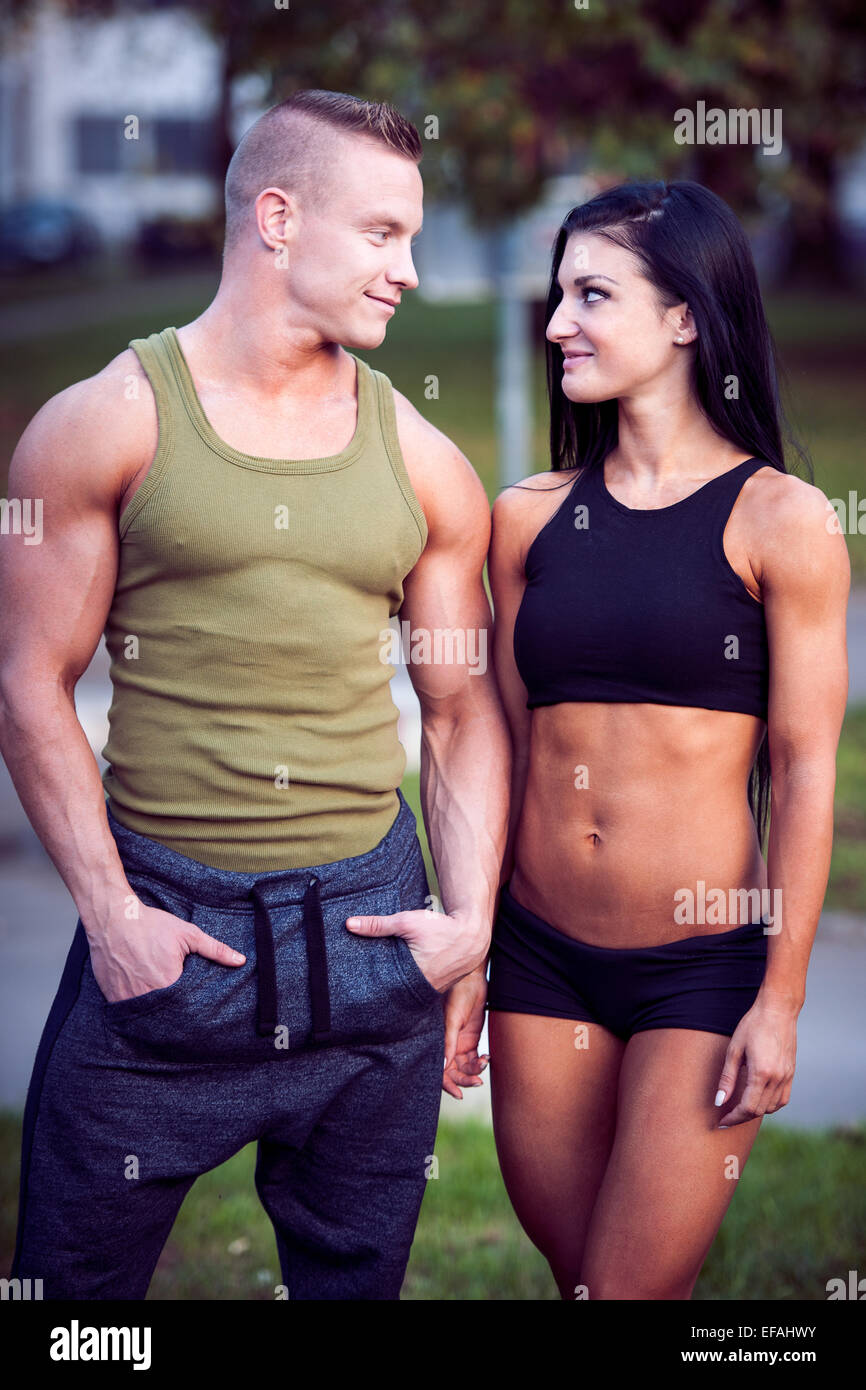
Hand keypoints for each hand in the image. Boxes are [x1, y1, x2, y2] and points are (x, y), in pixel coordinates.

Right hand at [86, 900, 245, 1003]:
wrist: (113, 919)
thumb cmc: (151, 925)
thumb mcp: (187, 934)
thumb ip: (215, 949)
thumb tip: (240, 961)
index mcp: (169, 983)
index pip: (186, 1006)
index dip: (191, 1007)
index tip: (195, 1006)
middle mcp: (148, 996)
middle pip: (166, 1013)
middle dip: (173, 1011)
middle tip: (177, 1004)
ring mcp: (127, 999)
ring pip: (146, 1014)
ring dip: (154, 1011)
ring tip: (159, 1002)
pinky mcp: (112, 997)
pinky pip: (127, 1010)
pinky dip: (135, 1007)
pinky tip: (140, 998)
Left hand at [345, 905, 486, 993]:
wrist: (472, 935)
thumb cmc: (441, 927)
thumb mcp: (407, 921)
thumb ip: (378, 924)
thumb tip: (349, 924)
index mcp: (412, 975)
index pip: (383, 987)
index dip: (369, 988)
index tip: (356, 987)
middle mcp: (423, 988)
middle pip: (393, 994)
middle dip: (380, 991)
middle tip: (362, 990)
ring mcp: (432, 991)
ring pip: (406, 994)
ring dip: (395, 991)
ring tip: (379, 989)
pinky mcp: (438, 988)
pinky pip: (418, 992)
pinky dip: (409, 988)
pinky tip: (400, 985)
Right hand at [442, 967, 488, 1098]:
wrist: (472, 978)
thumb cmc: (458, 993)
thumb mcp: (453, 1018)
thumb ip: (449, 1042)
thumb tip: (444, 1066)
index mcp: (437, 1040)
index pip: (439, 1069)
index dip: (447, 1084)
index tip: (459, 1095)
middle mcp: (447, 1044)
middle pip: (453, 1071)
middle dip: (464, 1079)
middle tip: (478, 1082)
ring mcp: (459, 1042)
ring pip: (465, 1066)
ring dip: (475, 1070)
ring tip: (485, 1064)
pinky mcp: (471, 1038)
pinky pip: (475, 1058)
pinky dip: (481, 1062)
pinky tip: (487, 1058)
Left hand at [714, 996, 797, 1127]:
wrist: (778, 1010)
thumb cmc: (753, 1026)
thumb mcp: (734, 1050)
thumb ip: (727, 1078)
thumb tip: (719, 1101)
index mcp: (762, 1073)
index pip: (748, 1107)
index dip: (733, 1117)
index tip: (721, 1121)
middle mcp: (777, 1078)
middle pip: (759, 1110)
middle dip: (741, 1117)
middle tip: (726, 1116)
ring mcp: (787, 1077)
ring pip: (771, 1108)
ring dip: (755, 1112)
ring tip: (739, 1108)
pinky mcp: (791, 1073)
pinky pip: (782, 1099)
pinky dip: (770, 1105)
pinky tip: (758, 1100)